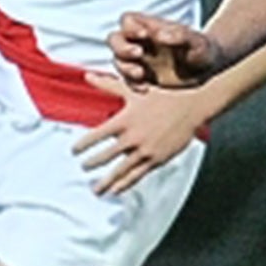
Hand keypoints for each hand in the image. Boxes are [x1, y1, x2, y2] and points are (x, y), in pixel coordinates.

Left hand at [72, 73, 209, 195]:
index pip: (97, 135)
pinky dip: (125, 184)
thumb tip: (87, 75)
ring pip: (121, 170)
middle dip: (92, 163)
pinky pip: (137, 175)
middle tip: (83, 167)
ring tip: (96, 190)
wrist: (191, 108)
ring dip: (106, 181)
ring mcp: (145, 151)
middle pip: (106, 156)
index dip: (83, 145)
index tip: (74, 151)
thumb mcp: (133, 90)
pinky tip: (116, 190)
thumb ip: (108, 85)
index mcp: (125, 121)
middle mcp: (133, 138)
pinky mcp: (157, 159)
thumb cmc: (162, 97)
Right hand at [108, 12, 222, 88]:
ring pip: (118, 60)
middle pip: (115, 39)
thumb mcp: (196, 41)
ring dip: (125, 68)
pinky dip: (133, 85)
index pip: (128, 20)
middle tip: (138, 54)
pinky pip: (127, 80)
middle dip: (122, 47)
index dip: (130, 27)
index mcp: (151, 26)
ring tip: (141, 75)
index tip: (144, 35)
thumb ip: (180, 35)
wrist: (208, 67)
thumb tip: (159, 34)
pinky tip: (146, 89)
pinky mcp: (142, 77)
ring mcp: (139, 60)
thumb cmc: (203, 48)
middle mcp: (140, 42)